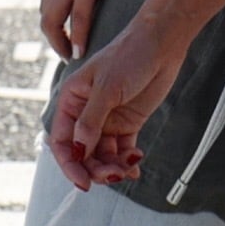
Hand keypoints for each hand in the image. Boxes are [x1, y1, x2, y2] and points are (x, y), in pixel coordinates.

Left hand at [41, 0, 125, 59]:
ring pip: (54, 21)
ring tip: (71, 57)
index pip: (46, 1)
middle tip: (65, 53)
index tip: (62, 34)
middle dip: (53, 38)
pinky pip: (78, 18)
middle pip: (45, 16)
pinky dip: (77, 36)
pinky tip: (80, 51)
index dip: (53, 21)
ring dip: (60, 43)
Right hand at [49, 8, 193, 189]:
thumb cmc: (130, 55)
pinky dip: (127, 161)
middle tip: (114, 175)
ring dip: (113, 167)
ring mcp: (107, 120)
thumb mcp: (107, 88)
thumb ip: (91, 121)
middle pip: (83, 153)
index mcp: (71, 101)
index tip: (84, 182)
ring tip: (128, 168)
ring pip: (103, 155)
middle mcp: (85, 113)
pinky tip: (135, 165)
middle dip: (96, 168)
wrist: (161, 43)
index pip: (62, 141)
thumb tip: (78, 151)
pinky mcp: (127, 123)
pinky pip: (122, 150)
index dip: (70, 164)